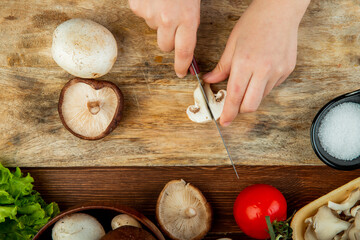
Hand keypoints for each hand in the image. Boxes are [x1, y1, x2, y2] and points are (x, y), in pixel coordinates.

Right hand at [129, 0, 200, 77]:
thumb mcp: (193, 3)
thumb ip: (190, 22)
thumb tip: (187, 41)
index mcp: (187, 18)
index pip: (185, 52)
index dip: (182, 65)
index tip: (181, 72)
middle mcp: (168, 20)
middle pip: (166, 46)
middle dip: (169, 39)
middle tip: (172, 22)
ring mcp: (150, 14)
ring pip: (154, 29)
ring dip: (158, 21)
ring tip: (163, 2)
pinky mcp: (137, 8)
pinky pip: (142, 16)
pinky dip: (147, 8)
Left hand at [203, 0, 309, 125]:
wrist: (280, 11)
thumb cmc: (254, 23)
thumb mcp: (232, 44)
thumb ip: (222, 67)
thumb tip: (210, 80)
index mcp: (245, 62)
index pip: (234, 96)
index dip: (228, 112)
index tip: (224, 121)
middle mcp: (263, 70)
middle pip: (250, 105)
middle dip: (239, 110)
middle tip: (232, 106)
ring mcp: (278, 71)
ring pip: (261, 98)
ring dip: (250, 96)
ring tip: (247, 79)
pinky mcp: (287, 71)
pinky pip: (272, 87)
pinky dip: (262, 86)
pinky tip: (260, 72)